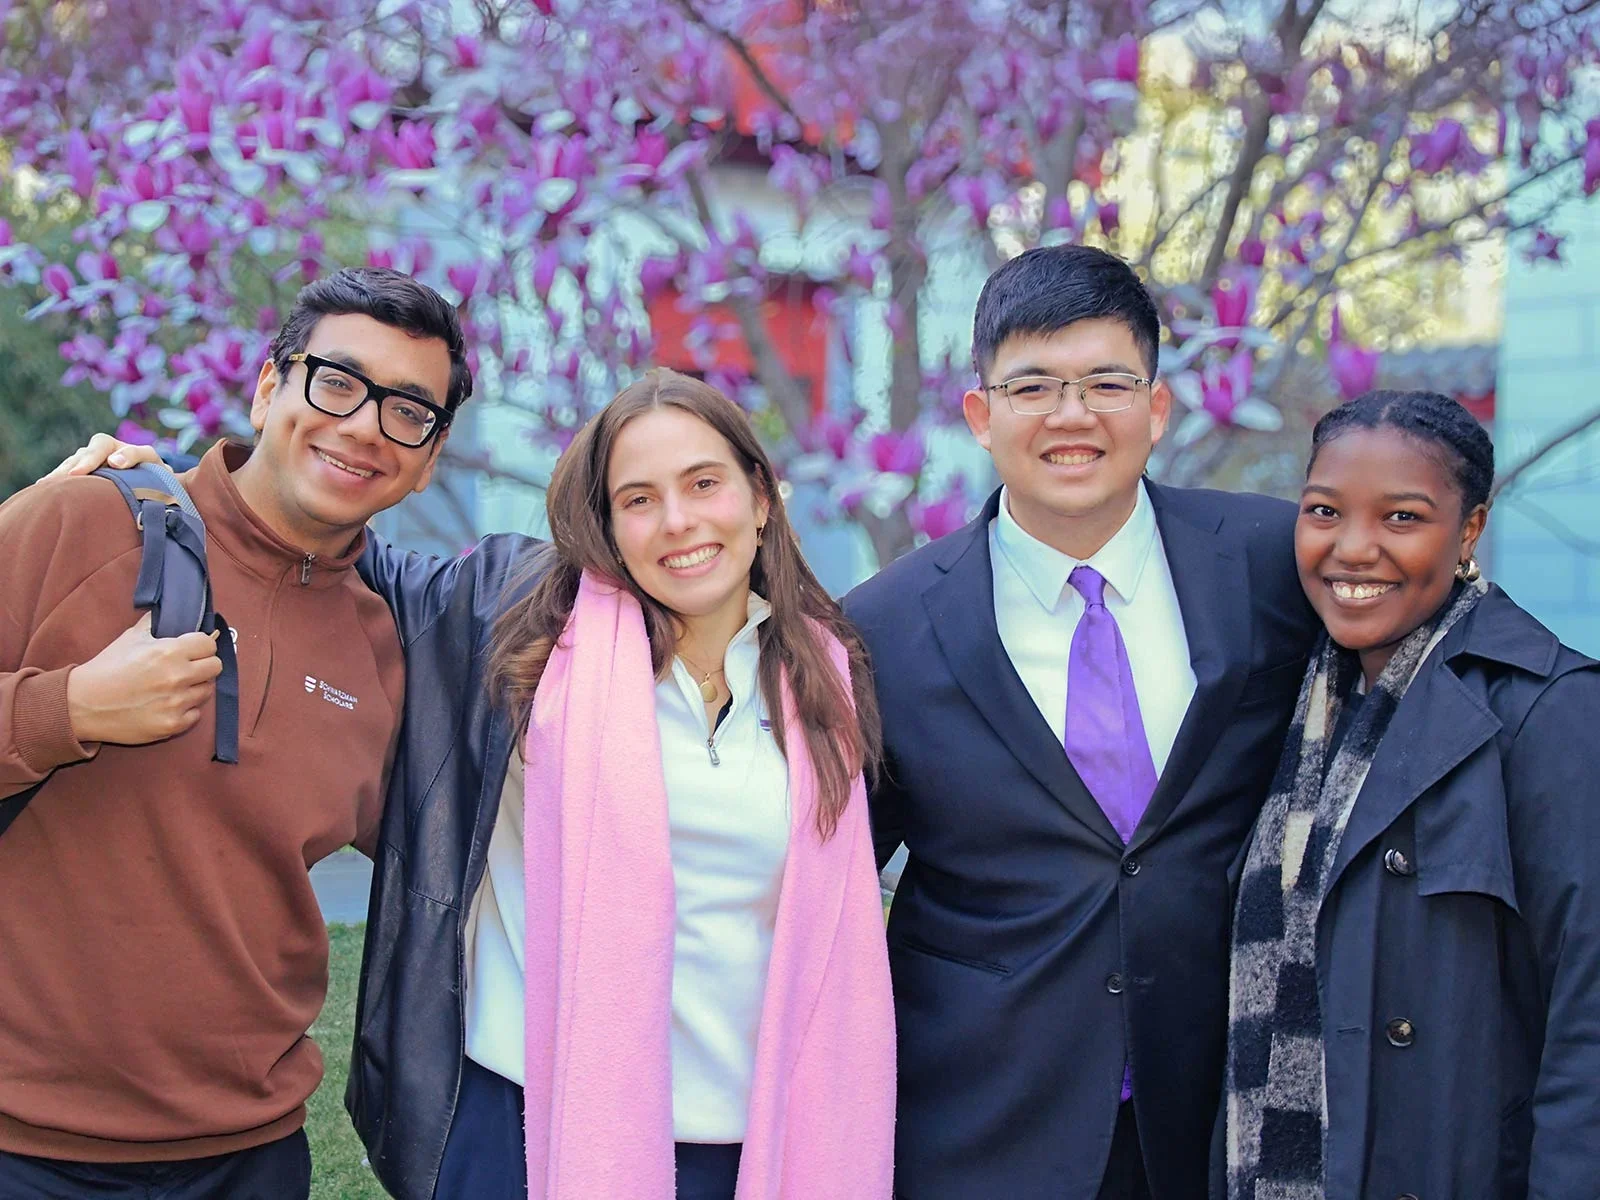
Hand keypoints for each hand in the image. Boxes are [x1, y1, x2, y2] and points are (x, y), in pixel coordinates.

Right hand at [47, 433, 163, 479]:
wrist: (154, 484)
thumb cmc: (153, 469)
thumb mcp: (149, 458)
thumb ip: (136, 454)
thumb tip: (114, 460)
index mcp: (110, 445)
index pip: (97, 448)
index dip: (87, 460)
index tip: (77, 473)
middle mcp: (93, 454)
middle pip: (77, 459)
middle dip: (65, 471)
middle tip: (53, 483)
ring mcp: (85, 466)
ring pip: (69, 469)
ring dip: (58, 478)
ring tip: (44, 488)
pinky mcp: (82, 480)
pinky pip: (68, 480)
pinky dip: (59, 485)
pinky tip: (45, 493)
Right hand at [66, 613, 224, 745]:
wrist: (82, 705)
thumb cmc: (106, 669)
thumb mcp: (130, 638)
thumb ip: (154, 624)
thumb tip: (169, 610)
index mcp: (169, 652)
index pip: (209, 644)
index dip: (202, 646)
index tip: (194, 650)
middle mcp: (177, 677)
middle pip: (216, 667)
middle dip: (204, 665)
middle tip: (189, 668)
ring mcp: (176, 703)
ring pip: (206, 691)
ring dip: (194, 688)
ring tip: (174, 687)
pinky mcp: (172, 725)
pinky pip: (195, 715)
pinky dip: (185, 710)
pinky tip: (167, 705)